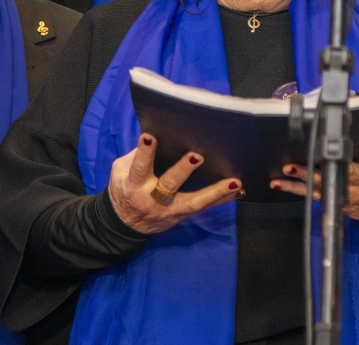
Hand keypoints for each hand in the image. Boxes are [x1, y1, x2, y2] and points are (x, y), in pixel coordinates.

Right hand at [108, 133, 242, 234]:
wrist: (125, 224)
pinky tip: (238, 190)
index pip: (139, 167)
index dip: (144, 152)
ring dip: (216, 192)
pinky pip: (204, 207)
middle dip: (183, 170)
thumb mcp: (120, 171)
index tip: (150, 137)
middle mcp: (152, 198)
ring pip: (194, 202)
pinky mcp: (182, 215)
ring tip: (235, 182)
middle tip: (197, 156)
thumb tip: (159, 135)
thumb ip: (137, 155)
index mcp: (134, 184)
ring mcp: (169, 210)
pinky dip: (222, 199)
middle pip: (169, 185)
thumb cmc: (124, 188)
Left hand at [271, 126, 358, 219]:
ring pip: (322, 184)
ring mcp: (345, 192)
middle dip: (328, 164)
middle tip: (311, 156)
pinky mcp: (334, 199)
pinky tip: (278, 183)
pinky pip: (311, 194)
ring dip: (303, 178)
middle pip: (345, 171)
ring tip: (287, 169)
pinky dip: (294, 190)